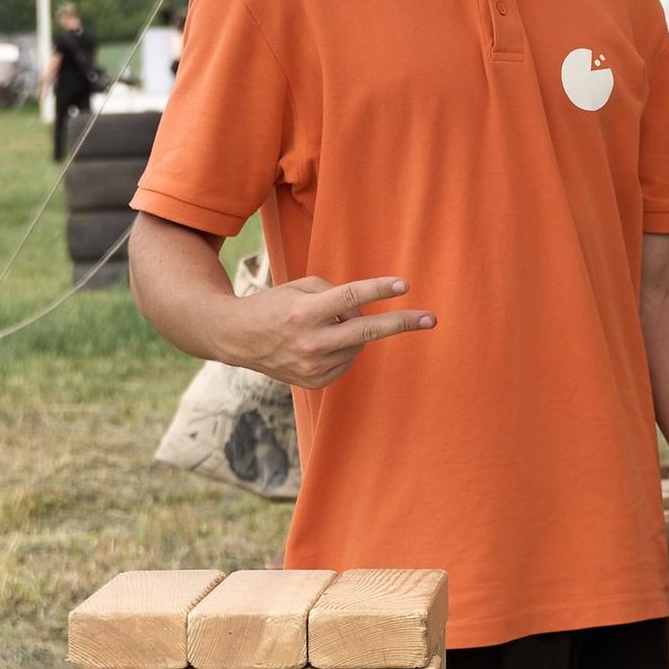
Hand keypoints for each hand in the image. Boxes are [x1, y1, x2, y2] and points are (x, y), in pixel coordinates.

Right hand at [233, 271, 435, 389]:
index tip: (403, 286)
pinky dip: (343, 349)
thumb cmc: (274, 305)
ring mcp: (311, 366)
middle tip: (431, 319)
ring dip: (354, 331)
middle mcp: (308, 342)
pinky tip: (323, 342)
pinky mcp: (313, 382)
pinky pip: (346, 362)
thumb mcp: (299, 287)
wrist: (237, 338)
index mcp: (303, 312)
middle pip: (365, 331)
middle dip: (401, 323)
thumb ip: (334, 294)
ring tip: (329, 325)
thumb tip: (362, 313)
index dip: (378, 290)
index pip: (348, 298)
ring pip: (357, 345)